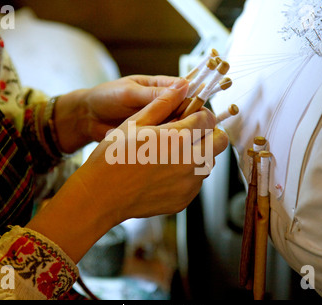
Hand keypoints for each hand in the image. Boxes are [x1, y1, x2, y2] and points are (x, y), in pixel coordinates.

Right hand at [27, 78, 228, 261]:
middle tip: (189, 134)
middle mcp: (189, 161)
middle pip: (220, 141)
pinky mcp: (184, 200)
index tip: (190, 116)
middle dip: (209, 133)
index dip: (200, 113)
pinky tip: (164, 173)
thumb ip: (161, 104)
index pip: (208, 118)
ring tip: (172, 154)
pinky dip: (187, 175)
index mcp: (177, 137)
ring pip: (209, 162)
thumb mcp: (134, 123)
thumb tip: (180, 88)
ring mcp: (188, 184)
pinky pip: (196, 182)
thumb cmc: (113, 157)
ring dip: (198, 154)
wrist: (101, 196)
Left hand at [52, 75, 186, 152]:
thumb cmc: (105, 98)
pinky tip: (172, 152)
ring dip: (181, 135)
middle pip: (186, 112)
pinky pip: (166, 141)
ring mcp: (158, 121)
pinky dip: (170, 145)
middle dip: (190, 122)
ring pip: (178, 128)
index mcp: (160, 87)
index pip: (186, 92)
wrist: (86, 118)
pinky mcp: (151, 136)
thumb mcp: (129, 93)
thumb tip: (183, 86)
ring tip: (184, 144)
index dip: (195, 102)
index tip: (201, 114)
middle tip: (193, 133)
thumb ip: (154, 93)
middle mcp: (162, 104)